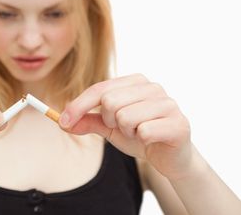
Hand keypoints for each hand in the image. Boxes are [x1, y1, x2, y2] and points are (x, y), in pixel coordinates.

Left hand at [59, 73, 192, 179]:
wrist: (171, 158)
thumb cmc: (140, 136)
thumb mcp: (110, 128)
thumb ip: (88, 121)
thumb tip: (62, 121)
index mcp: (135, 82)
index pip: (99, 89)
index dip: (78, 105)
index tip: (63, 121)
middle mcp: (152, 87)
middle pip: (110, 101)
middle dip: (109, 121)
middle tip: (122, 129)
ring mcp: (168, 104)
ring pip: (126, 117)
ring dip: (127, 132)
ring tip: (138, 133)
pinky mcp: (178, 123)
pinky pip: (144, 131)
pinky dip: (142, 140)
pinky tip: (151, 140)